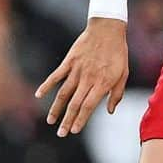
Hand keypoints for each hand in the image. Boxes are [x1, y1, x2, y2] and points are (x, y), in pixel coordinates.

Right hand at [35, 18, 128, 136]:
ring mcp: (77, 70)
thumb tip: (110, 111)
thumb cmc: (118, 53)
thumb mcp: (123, 74)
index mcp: (102, 83)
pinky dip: (46, 85)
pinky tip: (38, 95)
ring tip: (50, 121)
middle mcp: (88, 78)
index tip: (73, 130)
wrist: (107, 29)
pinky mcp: (69, 61)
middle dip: (67, 120)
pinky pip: (56, 75)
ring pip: (63, 93)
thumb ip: (117, 94)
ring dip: (56, 108)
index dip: (80, 119)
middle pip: (75, 103)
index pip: (88, 106)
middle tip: (60, 134)